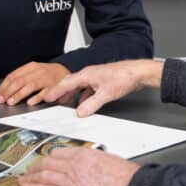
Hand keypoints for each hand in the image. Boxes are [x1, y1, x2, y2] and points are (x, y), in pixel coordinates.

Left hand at [0, 62, 71, 105]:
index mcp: (31, 67)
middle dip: (8, 91)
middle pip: (19, 81)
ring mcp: (46, 79)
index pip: (13, 76)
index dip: (4, 86)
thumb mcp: (33, 71)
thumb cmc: (47, 74)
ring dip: (19, 95)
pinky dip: (36, 98)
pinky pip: (44, 93)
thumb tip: (5, 89)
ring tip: (11, 102)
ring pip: (30, 86)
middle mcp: (38, 71)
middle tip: (1, 100)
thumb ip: (21, 78)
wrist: (66, 71)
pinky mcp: (55, 87)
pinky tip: (29, 103)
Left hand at [19, 147, 139, 185]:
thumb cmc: (128, 179)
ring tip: (24, 180)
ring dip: (30, 178)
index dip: (47, 158)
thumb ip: (94, 162)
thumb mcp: (109, 161)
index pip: (59, 153)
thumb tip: (90, 167)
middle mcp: (75, 165)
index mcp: (85, 154)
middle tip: (28, 170)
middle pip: (47, 163)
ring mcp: (71, 180)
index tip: (43, 160)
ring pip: (44, 176)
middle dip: (35, 167)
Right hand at [44, 59, 163, 116]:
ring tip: (66, 102)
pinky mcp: (103, 81)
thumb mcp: (106, 94)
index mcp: (87, 75)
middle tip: (52, 99)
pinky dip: (84, 96)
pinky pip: (88, 89)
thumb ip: (91, 104)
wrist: (138, 72)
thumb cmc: (123, 77)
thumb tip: (80, 112)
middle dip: (61, 92)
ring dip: (72, 94)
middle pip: (71, 83)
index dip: (56, 91)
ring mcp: (96, 77)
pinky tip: (85, 103)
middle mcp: (89, 74)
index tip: (48, 97)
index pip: (66, 83)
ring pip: (79, 86)